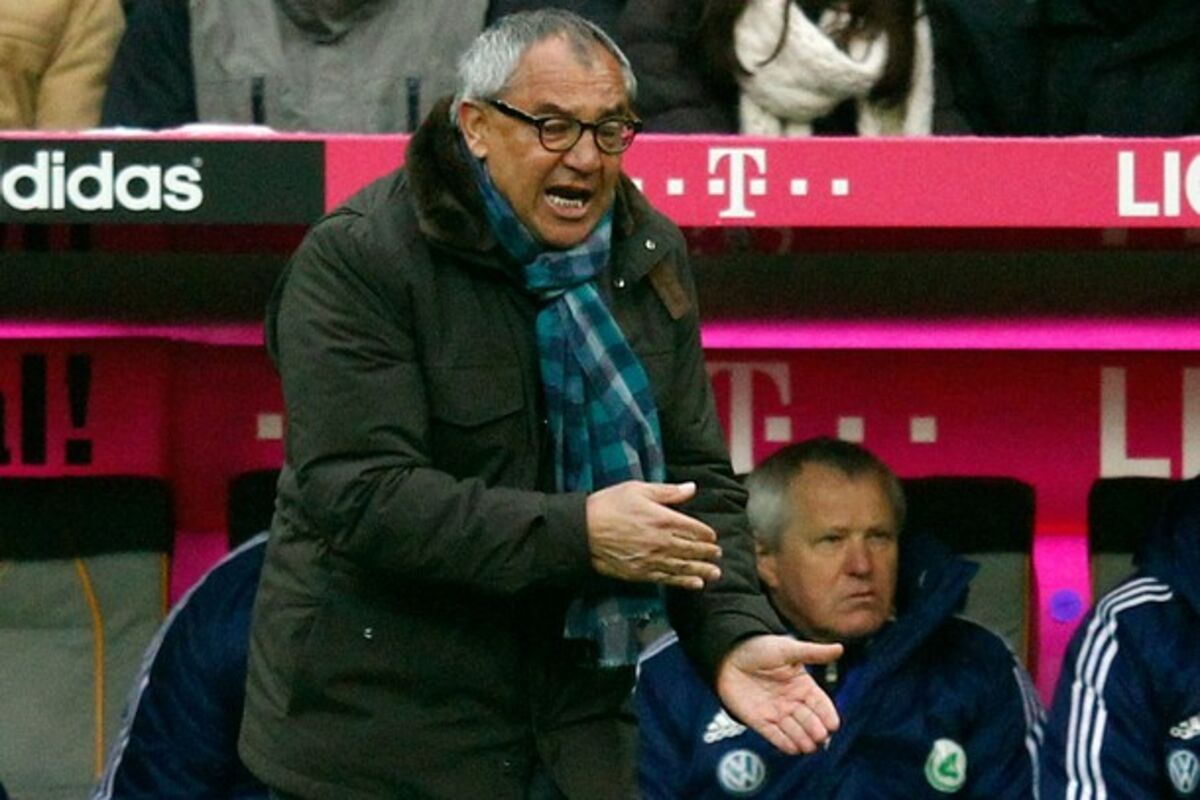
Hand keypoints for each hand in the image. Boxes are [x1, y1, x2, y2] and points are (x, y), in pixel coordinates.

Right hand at [585, 480, 721, 589]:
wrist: (583, 531)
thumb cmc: (609, 505)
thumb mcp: (638, 489)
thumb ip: (668, 492)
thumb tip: (691, 488)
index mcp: (663, 519)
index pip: (694, 528)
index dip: (706, 534)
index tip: (712, 536)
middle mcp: (662, 542)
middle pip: (692, 549)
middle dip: (708, 553)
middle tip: (718, 555)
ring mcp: (652, 559)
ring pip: (684, 566)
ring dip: (702, 570)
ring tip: (715, 573)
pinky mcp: (641, 573)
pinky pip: (668, 579)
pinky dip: (684, 582)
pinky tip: (696, 584)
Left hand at [716, 635, 842, 754]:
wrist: (729, 654)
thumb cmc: (760, 648)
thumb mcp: (788, 649)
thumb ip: (813, 653)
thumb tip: (839, 648)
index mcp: (803, 686)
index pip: (821, 704)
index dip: (828, 714)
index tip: (833, 724)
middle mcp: (792, 702)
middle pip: (810, 721)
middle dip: (816, 730)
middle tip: (821, 736)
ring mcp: (777, 713)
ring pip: (795, 732)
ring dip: (802, 740)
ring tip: (809, 745)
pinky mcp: (759, 721)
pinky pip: (774, 736)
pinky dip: (784, 743)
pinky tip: (793, 748)